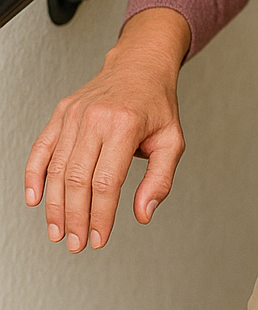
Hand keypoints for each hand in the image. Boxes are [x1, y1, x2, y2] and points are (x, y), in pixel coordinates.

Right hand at [24, 8, 190, 252]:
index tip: (99, 238)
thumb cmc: (156, 104)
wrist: (138, 66)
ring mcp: (73, 115)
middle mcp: (95, 119)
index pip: (107, 182)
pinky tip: (35, 199)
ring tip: (58, 231)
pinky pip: (41, 149)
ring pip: (57, 168)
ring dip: (54, 205)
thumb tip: (143, 214)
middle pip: (77, 179)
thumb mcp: (172, 141)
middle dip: (74, 217)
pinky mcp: (60, 114)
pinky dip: (34, 176)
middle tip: (76, 243)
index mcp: (124, 126)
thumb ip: (160, 180)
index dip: (101, 215)